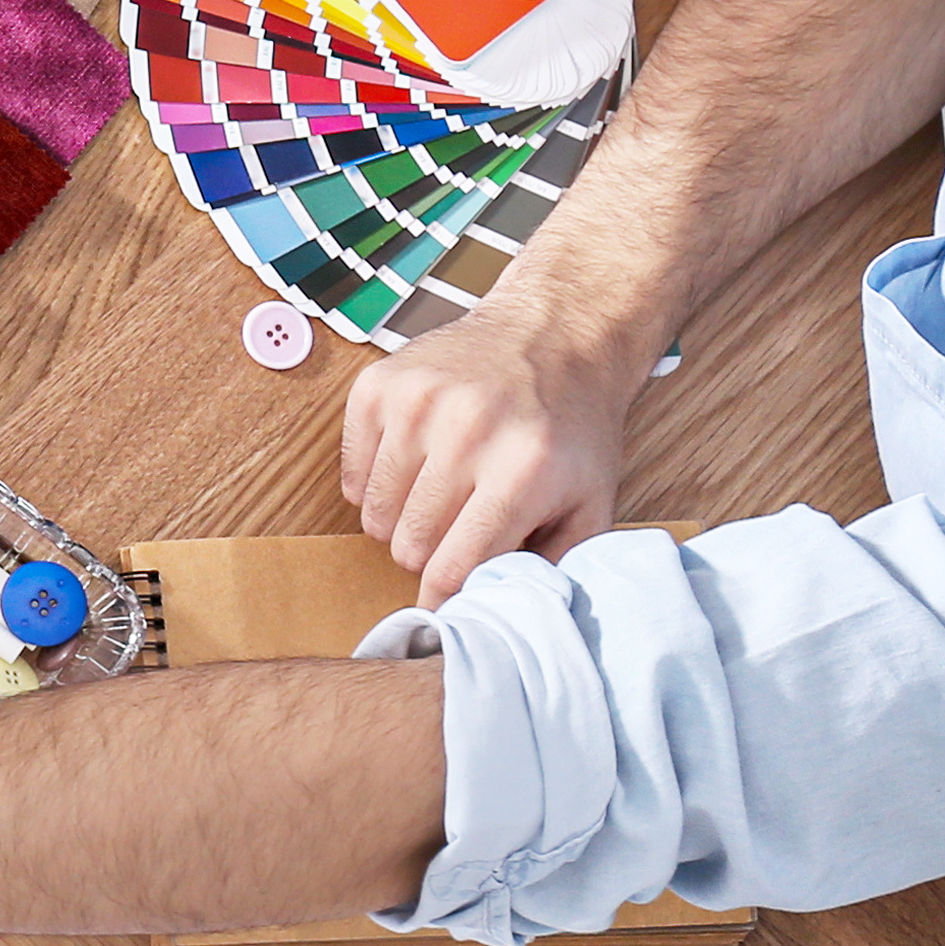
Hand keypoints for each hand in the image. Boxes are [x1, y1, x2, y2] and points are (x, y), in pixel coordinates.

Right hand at [342, 285, 666, 600]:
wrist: (557, 331)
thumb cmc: (572, 423)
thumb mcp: (593, 499)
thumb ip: (558, 564)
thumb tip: (504, 615)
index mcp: (523, 470)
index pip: (454, 566)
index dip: (446, 596)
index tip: (444, 604)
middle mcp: (467, 433)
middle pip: (409, 545)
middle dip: (427, 552)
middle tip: (454, 531)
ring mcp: (416, 405)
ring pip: (373, 515)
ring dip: (399, 520)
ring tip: (436, 496)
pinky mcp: (380, 387)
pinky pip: (351, 474)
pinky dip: (374, 483)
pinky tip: (413, 464)